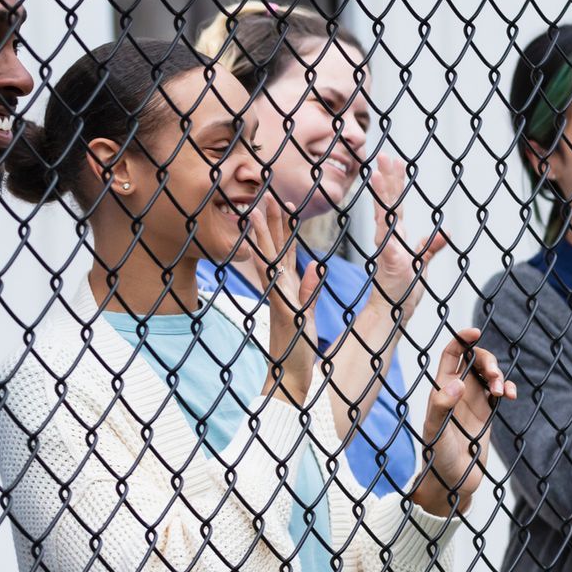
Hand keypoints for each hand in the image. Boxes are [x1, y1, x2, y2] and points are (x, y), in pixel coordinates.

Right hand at [247, 194, 322, 404]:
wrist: (292, 377)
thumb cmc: (298, 345)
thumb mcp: (306, 311)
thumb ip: (309, 288)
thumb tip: (314, 266)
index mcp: (286, 288)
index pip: (283, 251)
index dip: (281, 226)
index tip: (279, 201)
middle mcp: (279, 291)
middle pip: (272, 249)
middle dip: (268, 222)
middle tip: (264, 194)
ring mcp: (279, 301)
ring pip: (269, 263)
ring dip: (263, 239)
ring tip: (257, 215)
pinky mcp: (285, 315)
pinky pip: (283, 291)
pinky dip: (282, 276)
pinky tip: (285, 260)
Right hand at [368, 153, 448, 315]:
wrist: (395, 314)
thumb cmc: (404, 291)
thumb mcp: (423, 264)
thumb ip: (432, 247)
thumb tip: (445, 232)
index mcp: (396, 237)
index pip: (396, 205)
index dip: (395, 184)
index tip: (396, 163)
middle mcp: (389, 239)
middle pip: (388, 204)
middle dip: (387, 180)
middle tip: (384, 156)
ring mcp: (387, 248)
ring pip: (385, 216)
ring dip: (381, 195)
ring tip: (376, 174)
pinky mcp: (390, 261)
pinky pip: (388, 240)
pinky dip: (386, 225)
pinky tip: (383, 212)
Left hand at [411, 328, 514, 516]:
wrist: (452, 482)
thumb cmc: (437, 458)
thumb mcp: (435, 432)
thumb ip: (441, 407)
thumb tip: (458, 383)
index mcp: (441, 388)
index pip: (451, 354)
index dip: (462, 339)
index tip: (475, 332)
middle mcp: (457, 390)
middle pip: (475, 360)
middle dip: (488, 360)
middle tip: (495, 375)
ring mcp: (473, 401)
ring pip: (489, 374)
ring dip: (499, 375)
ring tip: (501, 391)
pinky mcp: (486, 413)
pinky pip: (499, 391)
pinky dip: (507, 388)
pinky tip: (509, 396)